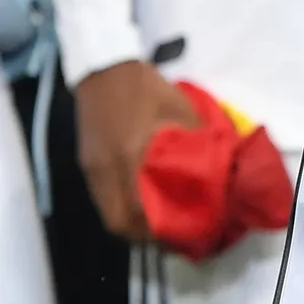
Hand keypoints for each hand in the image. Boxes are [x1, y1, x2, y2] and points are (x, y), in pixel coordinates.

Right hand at [74, 61, 200, 242]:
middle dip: (141, 236)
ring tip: (157, 223)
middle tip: (168, 235)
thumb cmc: (143, 85)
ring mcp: (90, 167)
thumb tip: (217, 163)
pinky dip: (120, 206)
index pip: (134, 211)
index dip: (154, 232)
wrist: (103, 65)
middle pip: (115, 222)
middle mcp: (103, 169)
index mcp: (126, 156)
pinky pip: (101, 197)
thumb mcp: (178, 107)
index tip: (178, 237)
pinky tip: (139, 201)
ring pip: (106, 212)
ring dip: (129, 223)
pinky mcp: (86, 162)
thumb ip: (196, 137)